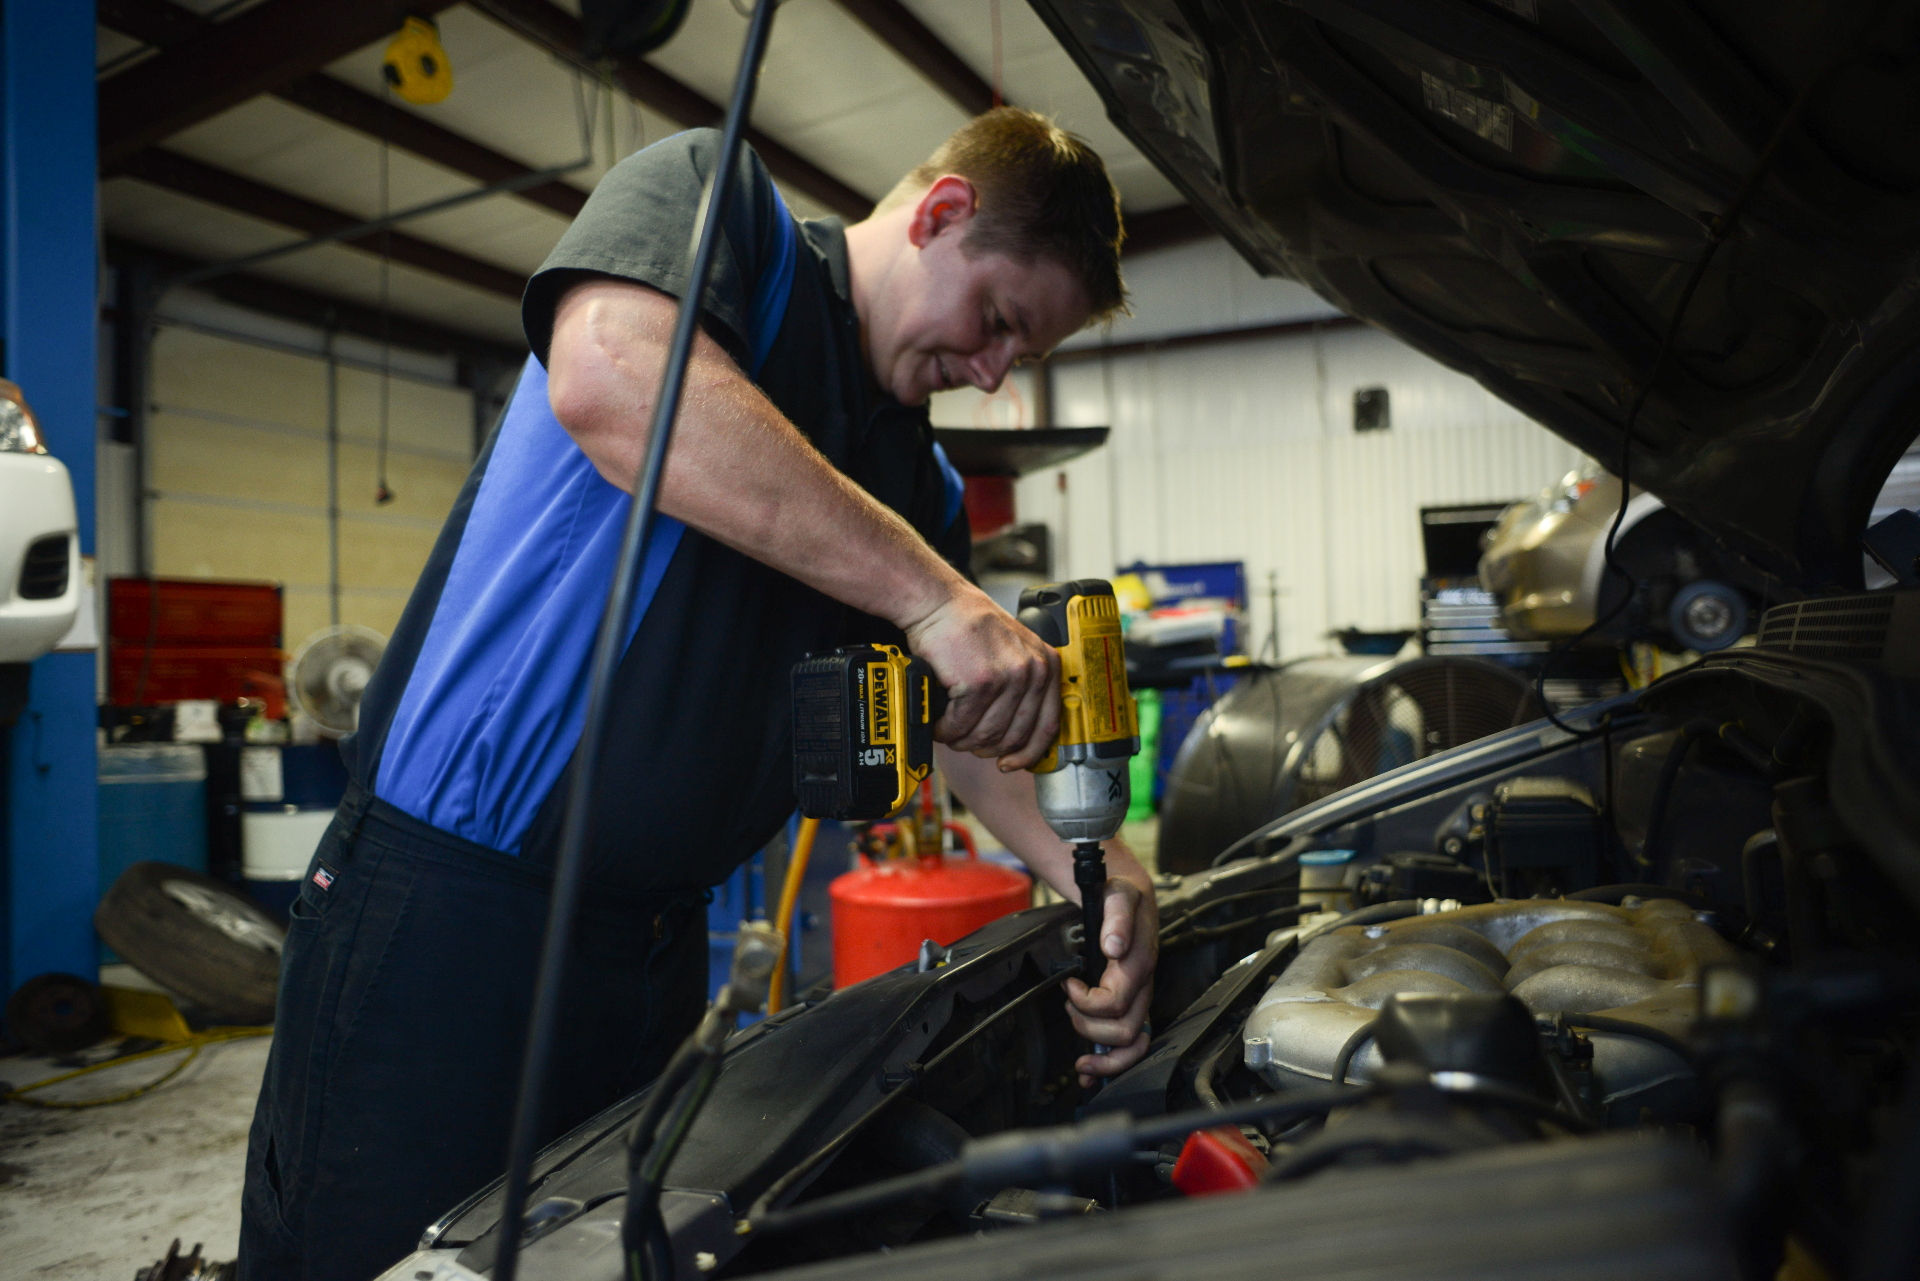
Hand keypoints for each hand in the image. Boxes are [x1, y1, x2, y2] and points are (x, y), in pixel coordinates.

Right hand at [904, 583, 1060, 770]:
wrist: (939, 603)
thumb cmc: (968, 626)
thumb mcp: (1012, 651)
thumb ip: (1023, 687)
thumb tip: (1014, 734)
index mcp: (1046, 667)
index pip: (1047, 727)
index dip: (1027, 754)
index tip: (1010, 764)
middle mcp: (1033, 672)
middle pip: (1012, 737)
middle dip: (983, 746)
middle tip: (964, 738)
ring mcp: (1009, 677)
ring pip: (985, 736)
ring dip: (962, 739)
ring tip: (948, 727)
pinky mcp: (981, 683)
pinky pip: (961, 726)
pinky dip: (945, 730)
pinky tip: (939, 720)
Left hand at [1064, 876, 1156, 1085]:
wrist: (1129, 895)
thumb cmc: (1121, 896)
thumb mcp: (1117, 895)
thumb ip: (1116, 918)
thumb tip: (1113, 945)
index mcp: (1138, 965)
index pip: (1116, 1002)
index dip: (1087, 1001)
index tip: (1070, 984)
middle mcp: (1142, 986)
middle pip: (1127, 1032)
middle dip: (1092, 1029)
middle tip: (1069, 1011)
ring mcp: (1137, 998)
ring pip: (1131, 1044)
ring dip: (1104, 1056)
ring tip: (1080, 1055)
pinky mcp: (1130, 1003)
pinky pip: (1127, 1043)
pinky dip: (1110, 1063)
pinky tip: (1090, 1069)